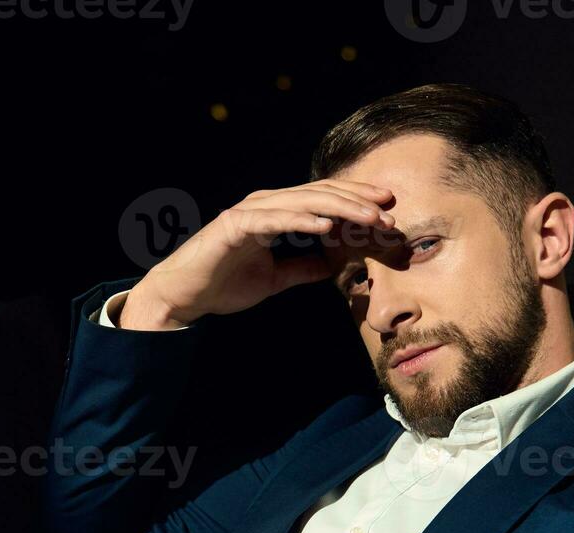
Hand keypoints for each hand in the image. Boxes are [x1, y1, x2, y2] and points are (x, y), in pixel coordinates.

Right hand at [117, 180, 394, 330]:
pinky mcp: (235, 226)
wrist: (183, 297)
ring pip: (303, 202)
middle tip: (390, 208)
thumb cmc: (223, 284)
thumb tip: (334, 264)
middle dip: (357, 200)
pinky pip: (274, 219)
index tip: (388, 214)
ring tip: (369, 215)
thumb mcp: (275, 279)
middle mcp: (265, 205)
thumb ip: (303, 268)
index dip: (356, 204)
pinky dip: (301, 219)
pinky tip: (326, 225)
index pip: (323, 202)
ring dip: (339, 208)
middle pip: (320, 195)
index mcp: (275, 214)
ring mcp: (250, 212)